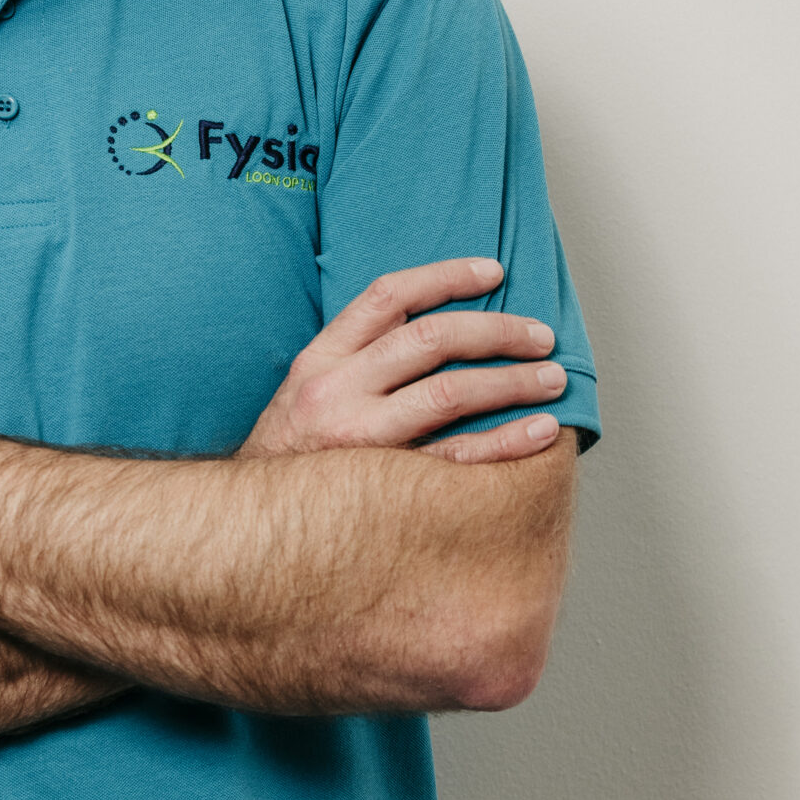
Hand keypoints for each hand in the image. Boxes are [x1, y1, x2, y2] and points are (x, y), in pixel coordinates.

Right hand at [243, 259, 567, 463]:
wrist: (247, 528)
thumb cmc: (290, 458)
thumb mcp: (304, 393)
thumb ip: (355, 358)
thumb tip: (433, 327)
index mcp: (319, 360)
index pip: (389, 297)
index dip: (447, 277)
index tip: (495, 271)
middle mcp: (336, 392)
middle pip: (431, 340)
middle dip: (497, 332)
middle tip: (541, 336)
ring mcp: (359, 441)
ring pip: (450, 394)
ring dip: (512, 382)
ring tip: (552, 380)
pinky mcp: (382, 488)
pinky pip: (458, 459)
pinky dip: (506, 442)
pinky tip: (540, 432)